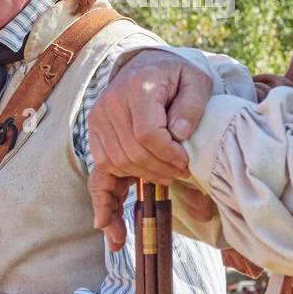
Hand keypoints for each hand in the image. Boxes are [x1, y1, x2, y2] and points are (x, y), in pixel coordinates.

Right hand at [87, 50, 212, 248]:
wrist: (146, 65)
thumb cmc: (176, 75)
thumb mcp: (196, 81)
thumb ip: (193, 106)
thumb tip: (180, 136)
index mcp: (136, 88)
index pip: (147, 133)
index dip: (169, 155)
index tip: (187, 163)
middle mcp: (110, 104)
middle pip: (131, 153)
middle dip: (159, 171)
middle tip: (182, 176)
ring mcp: (98, 121)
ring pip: (115, 164)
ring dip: (141, 180)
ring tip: (165, 183)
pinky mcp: (96, 136)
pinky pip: (98, 172)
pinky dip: (104, 200)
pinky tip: (108, 228)